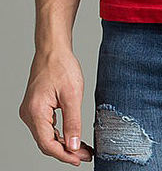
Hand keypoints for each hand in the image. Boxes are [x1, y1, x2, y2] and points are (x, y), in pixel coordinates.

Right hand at [19, 48, 92, 165]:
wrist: (53, 49)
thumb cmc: (62, 66)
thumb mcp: (73, 95)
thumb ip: (73, 122)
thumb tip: (74, 146)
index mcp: (35, 112)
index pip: (48, 144)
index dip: (64, 155)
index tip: (80, 160)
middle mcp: (28, 114)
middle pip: (45, 142)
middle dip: (66, 152)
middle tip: (85, 155)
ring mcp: (30, 111)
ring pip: (46, 136)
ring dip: (63, 144)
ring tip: (82, 149)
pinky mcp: (35, 108)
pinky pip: (45, 127)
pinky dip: (59, 134)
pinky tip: (71, 136)